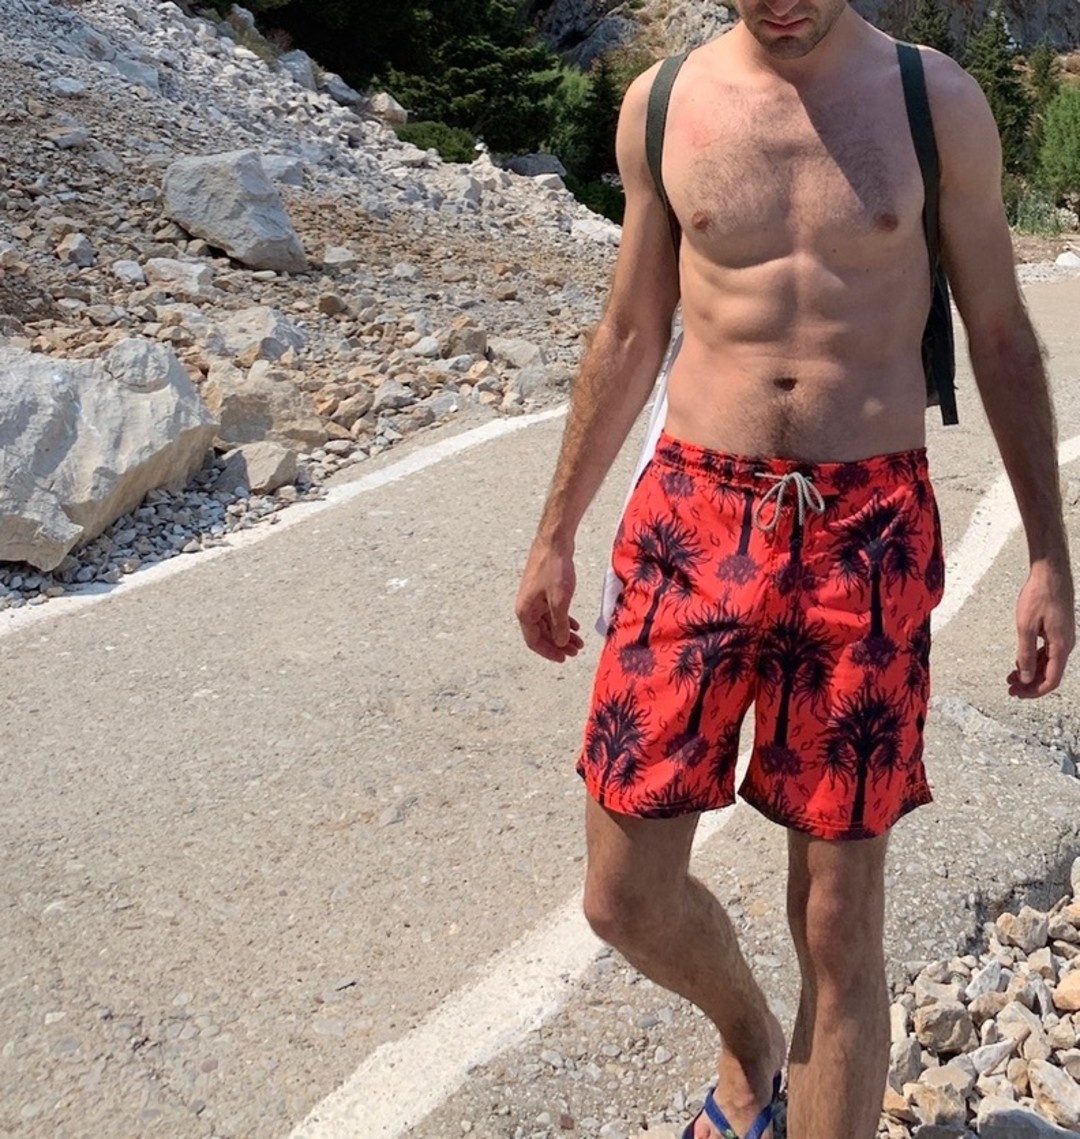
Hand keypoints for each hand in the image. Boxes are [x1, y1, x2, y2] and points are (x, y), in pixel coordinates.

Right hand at [515, 539, 584, 662]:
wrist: (554, 543)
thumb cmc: (554, 570)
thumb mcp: (559, 601)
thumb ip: (559, 624)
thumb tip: (560, 643)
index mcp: (525, 612)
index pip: (534, 641)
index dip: (549, 652)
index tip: (564, 659)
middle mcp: (527, 607)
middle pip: (541, 634)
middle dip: (558, 644)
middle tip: (576, 651)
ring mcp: (534, 599)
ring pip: (548, 623)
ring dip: (562, 633)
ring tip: (579, 642)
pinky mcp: (543, 591)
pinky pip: (551, 612)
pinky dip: (562, 620)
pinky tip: (575, 625)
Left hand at [1007, 560, 1074, 697]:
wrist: (1050, 573)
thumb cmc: (1039, 596)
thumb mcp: (1026, 627)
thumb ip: (1026, 654)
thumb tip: (1026, 677)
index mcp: (1061, 646)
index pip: (1051, 680)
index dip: (1034, 691)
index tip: (1017, 694)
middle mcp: (1066, 644)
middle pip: (1050, 674)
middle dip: (1030, 684)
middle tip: (1010, 688)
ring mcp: (1063, 637)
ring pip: (1048, 663)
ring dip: (1031, 672)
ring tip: (1011, 677)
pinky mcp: (1058, 630)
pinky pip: (1048, 652)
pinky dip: (1034, 659)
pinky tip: (1020, 661)